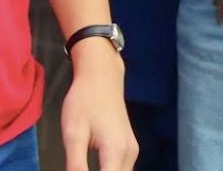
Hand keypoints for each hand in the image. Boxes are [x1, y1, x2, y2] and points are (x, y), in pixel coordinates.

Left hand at [60, 39, 137, 170]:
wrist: (102, 77)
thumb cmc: (84, 102)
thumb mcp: (74, 135)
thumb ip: (76, 166)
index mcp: (115, 151)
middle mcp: (129, 153)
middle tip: (78, 169)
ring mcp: (132, 149)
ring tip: (83, 167)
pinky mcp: (129, 147)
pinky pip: (122, 169)